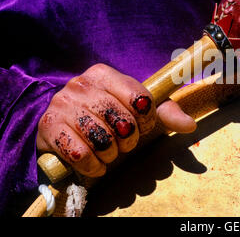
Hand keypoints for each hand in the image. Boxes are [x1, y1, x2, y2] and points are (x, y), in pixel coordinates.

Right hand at [37, 63, 196, 176]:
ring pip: (102, 139)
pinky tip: (94, 162)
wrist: (64, 127)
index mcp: (104, 74)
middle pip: (123, 121)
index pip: (140, 99)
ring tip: (108, 151)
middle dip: (129, 140)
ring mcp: (62, 104)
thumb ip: (166, 114)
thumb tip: (190, 125)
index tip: (142, 126)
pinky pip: (80, 153)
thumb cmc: (107, 117)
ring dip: (110, 154)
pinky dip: (92, 165)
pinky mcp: (48, 127)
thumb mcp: (136, 110)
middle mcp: (81, 84)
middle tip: (123, 142)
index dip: (147, 120)